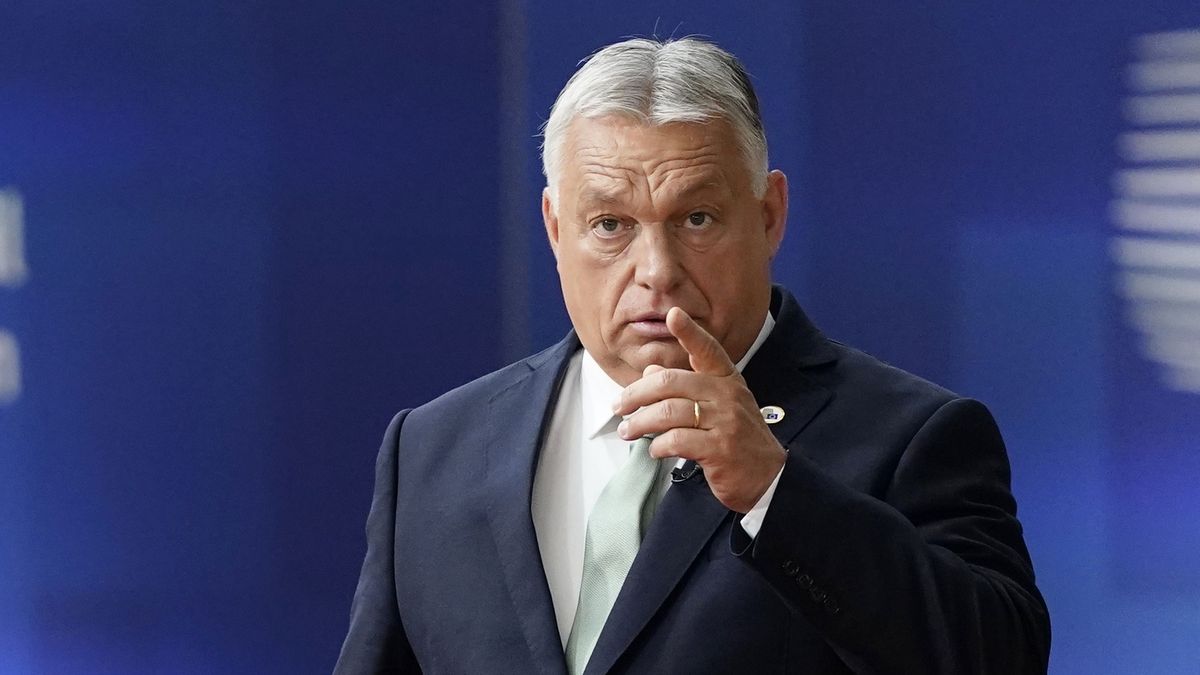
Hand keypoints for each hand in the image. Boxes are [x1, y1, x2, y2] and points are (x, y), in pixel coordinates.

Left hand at [613, 307, 785, 512]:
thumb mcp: (716, 407)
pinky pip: (677, 440)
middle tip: (619, 406)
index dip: (690, 331)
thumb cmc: (736, 439)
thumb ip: (685, 387)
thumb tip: (649, 372)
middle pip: (671, 382)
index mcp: (727, 380)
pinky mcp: (719, 449)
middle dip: (636, 394)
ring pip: (669, 412)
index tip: (673, 314)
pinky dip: (658, 445)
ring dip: (640, 422)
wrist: (767, 477)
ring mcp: (725, 422)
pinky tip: (654, 449)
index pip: (707, 349)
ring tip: (627, 431)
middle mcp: (727, 396)